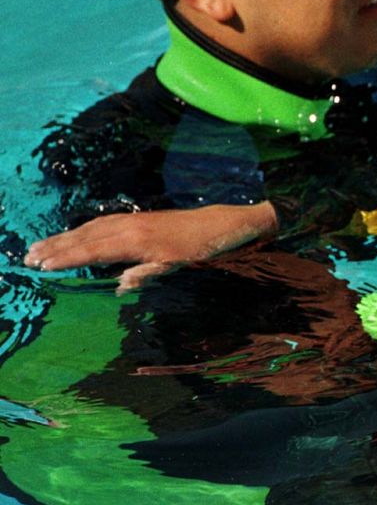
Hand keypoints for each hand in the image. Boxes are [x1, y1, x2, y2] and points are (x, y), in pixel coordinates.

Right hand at [24, 202, 278, 292]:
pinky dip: (83, 230)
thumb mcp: (178, 265)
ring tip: (40, 247)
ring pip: (90, 229)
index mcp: (136, 241)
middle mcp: (129, 227)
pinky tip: (74, 235)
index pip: (93, 250)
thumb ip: (148, 273)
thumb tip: (121, 286)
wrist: (221, 224)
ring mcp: (133, 220)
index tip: (42, 265)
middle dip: (56, 248)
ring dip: (64, 238)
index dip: (66, 258)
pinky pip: (102, 223)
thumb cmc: (201, 248)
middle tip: (27, 258)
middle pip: (84, 237)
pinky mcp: (138, 219)